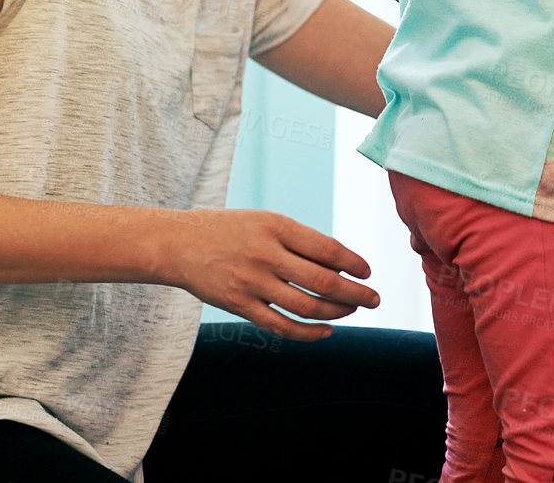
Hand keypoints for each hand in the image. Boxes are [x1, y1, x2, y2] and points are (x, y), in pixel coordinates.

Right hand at [159, 209, 379, 340]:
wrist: (179, 243)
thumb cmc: (231, 230)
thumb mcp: (267, 222)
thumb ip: (300, 241)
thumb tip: (343, 265)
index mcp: (277, 227)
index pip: (327, 249)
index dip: (353, 263)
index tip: (368, 272)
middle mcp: (265, 254)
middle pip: (322, 281)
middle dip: (355, 293)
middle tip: (374, 299)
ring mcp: (251, 282)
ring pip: (305, 306)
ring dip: (336, 312)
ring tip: (352, 311)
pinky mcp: (239, 305)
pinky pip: (280, 325)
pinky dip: (308, 332)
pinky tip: (326, 331)